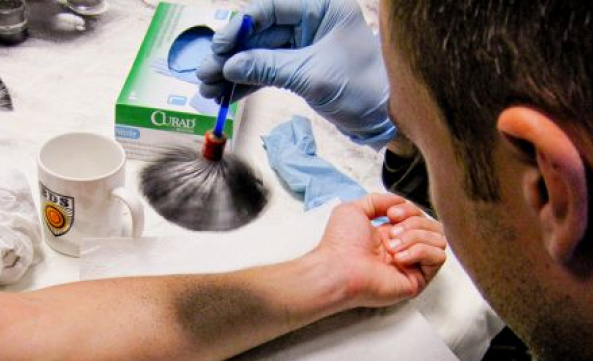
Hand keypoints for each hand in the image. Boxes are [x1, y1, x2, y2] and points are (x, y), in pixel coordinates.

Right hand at [196, 0, 395, 148]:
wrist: (387, 117)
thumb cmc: (363, 88)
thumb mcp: (312, 76)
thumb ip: (269, 67)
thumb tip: (231, 66)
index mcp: (320, 7)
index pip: (269, 8)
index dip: (240, 28)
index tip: (219, 49)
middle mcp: (310, 21)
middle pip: (259, 32)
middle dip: (231, 55)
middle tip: (205, 74)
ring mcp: (304, 46)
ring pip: (259, 54)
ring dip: (234, 72)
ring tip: (210, 90)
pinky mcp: (301, 69)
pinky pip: (267, 71)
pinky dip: (248, 83)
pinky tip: (227, 95)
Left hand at [313, 193, 446, 308]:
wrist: (338, 267)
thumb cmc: (340, 243)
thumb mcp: (354, 209)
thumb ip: (379, 200)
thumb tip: (401, 201)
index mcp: (391, 235)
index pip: (420, 217)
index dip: (410, 210)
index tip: (391, 214)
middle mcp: (404, 250)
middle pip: (433, 227)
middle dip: (415, 223)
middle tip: (392, 233)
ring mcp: (411, 266)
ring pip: (439, 240)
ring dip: (416, 237)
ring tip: (392, 247)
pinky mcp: (417, 281)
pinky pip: (438, 258)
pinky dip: (421, 251)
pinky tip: (399, 258)